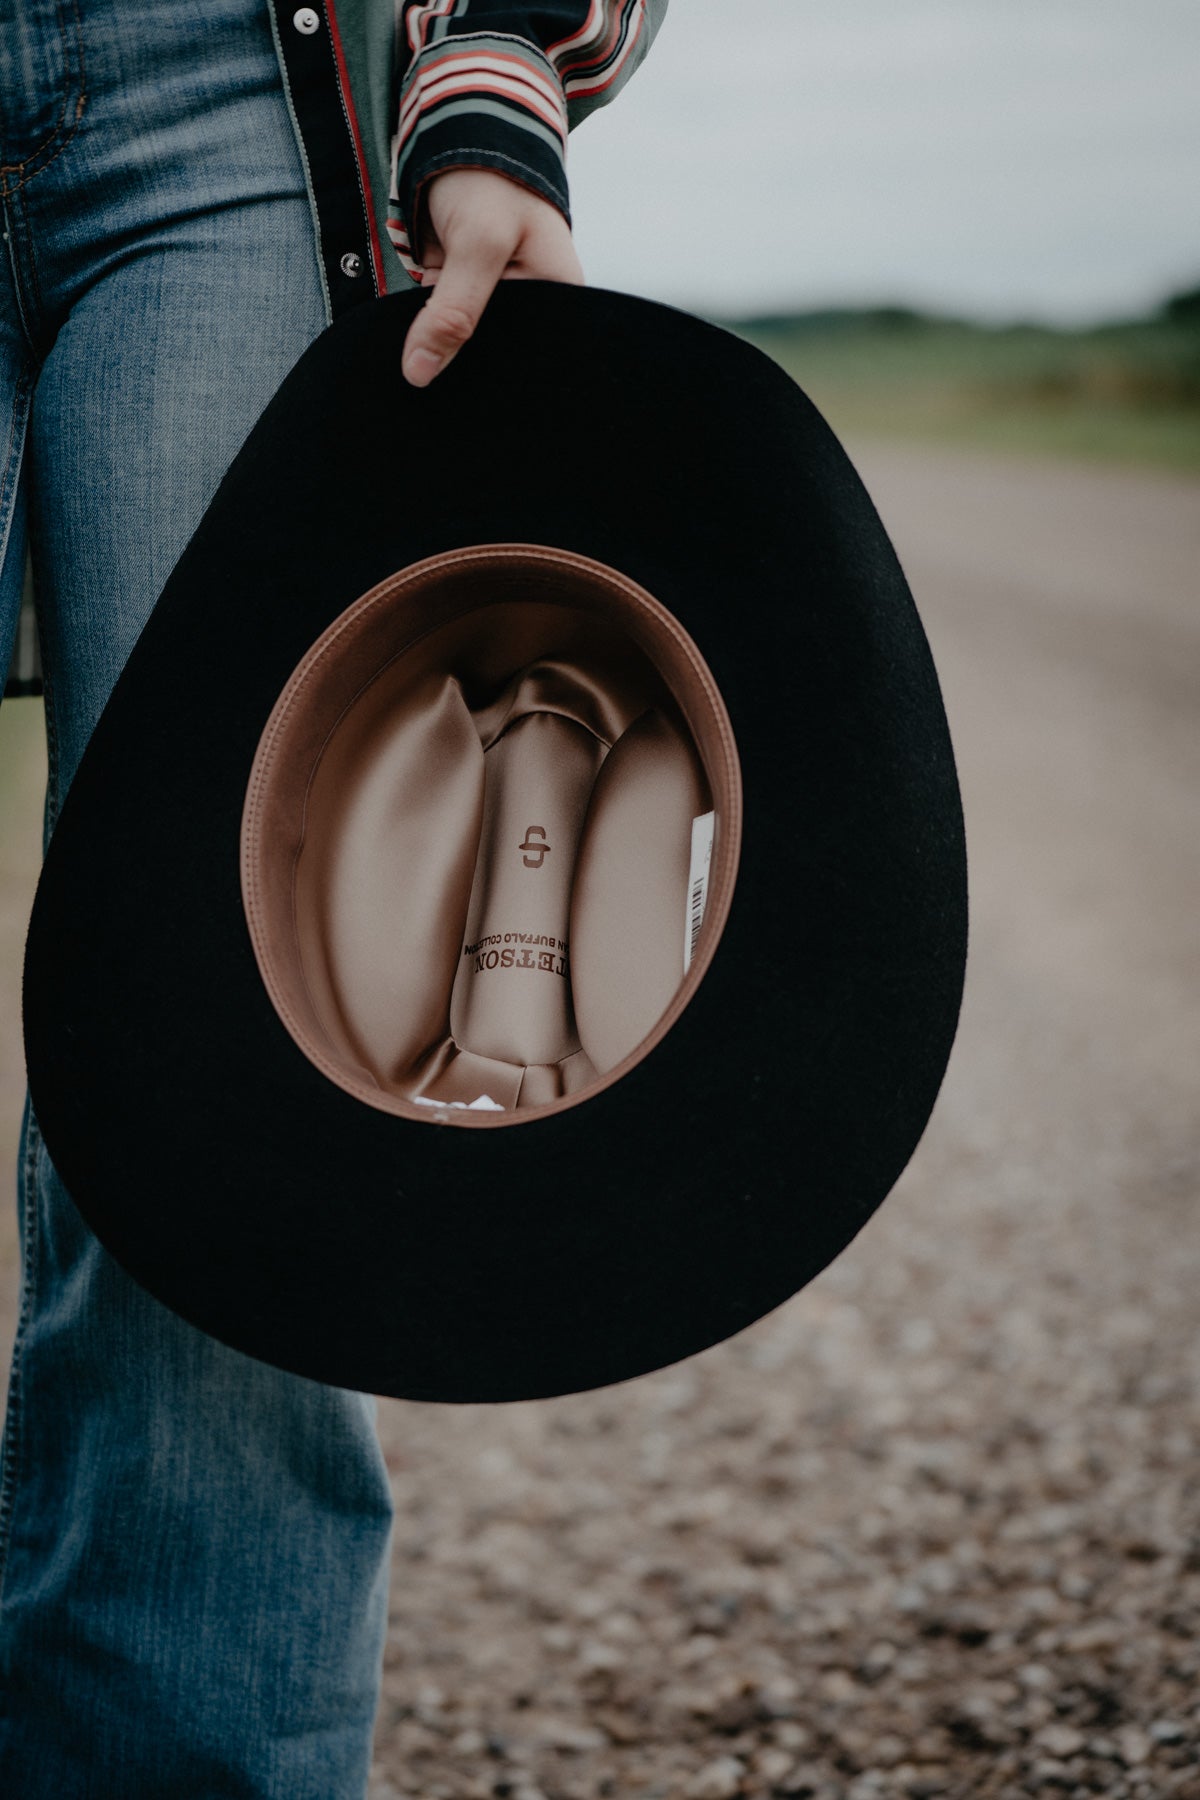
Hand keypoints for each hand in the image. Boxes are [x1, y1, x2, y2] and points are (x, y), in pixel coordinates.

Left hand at [401, 168, 583, 387]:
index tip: (443, 381)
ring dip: (436, 344)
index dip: (488, 375)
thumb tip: (418, 374)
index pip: (525, 359)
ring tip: (415, 348)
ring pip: (463, 342)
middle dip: (457, 359)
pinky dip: (425, 328)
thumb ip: (453, 313)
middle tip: (420, 368)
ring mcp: (499, 298)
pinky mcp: (467, 290)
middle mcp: (535, 305)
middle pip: (493, 353)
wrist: (462, 126)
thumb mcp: (479, 244)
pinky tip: (412, 334)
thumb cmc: (491, 177)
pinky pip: (444, 324)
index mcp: (562, 299)